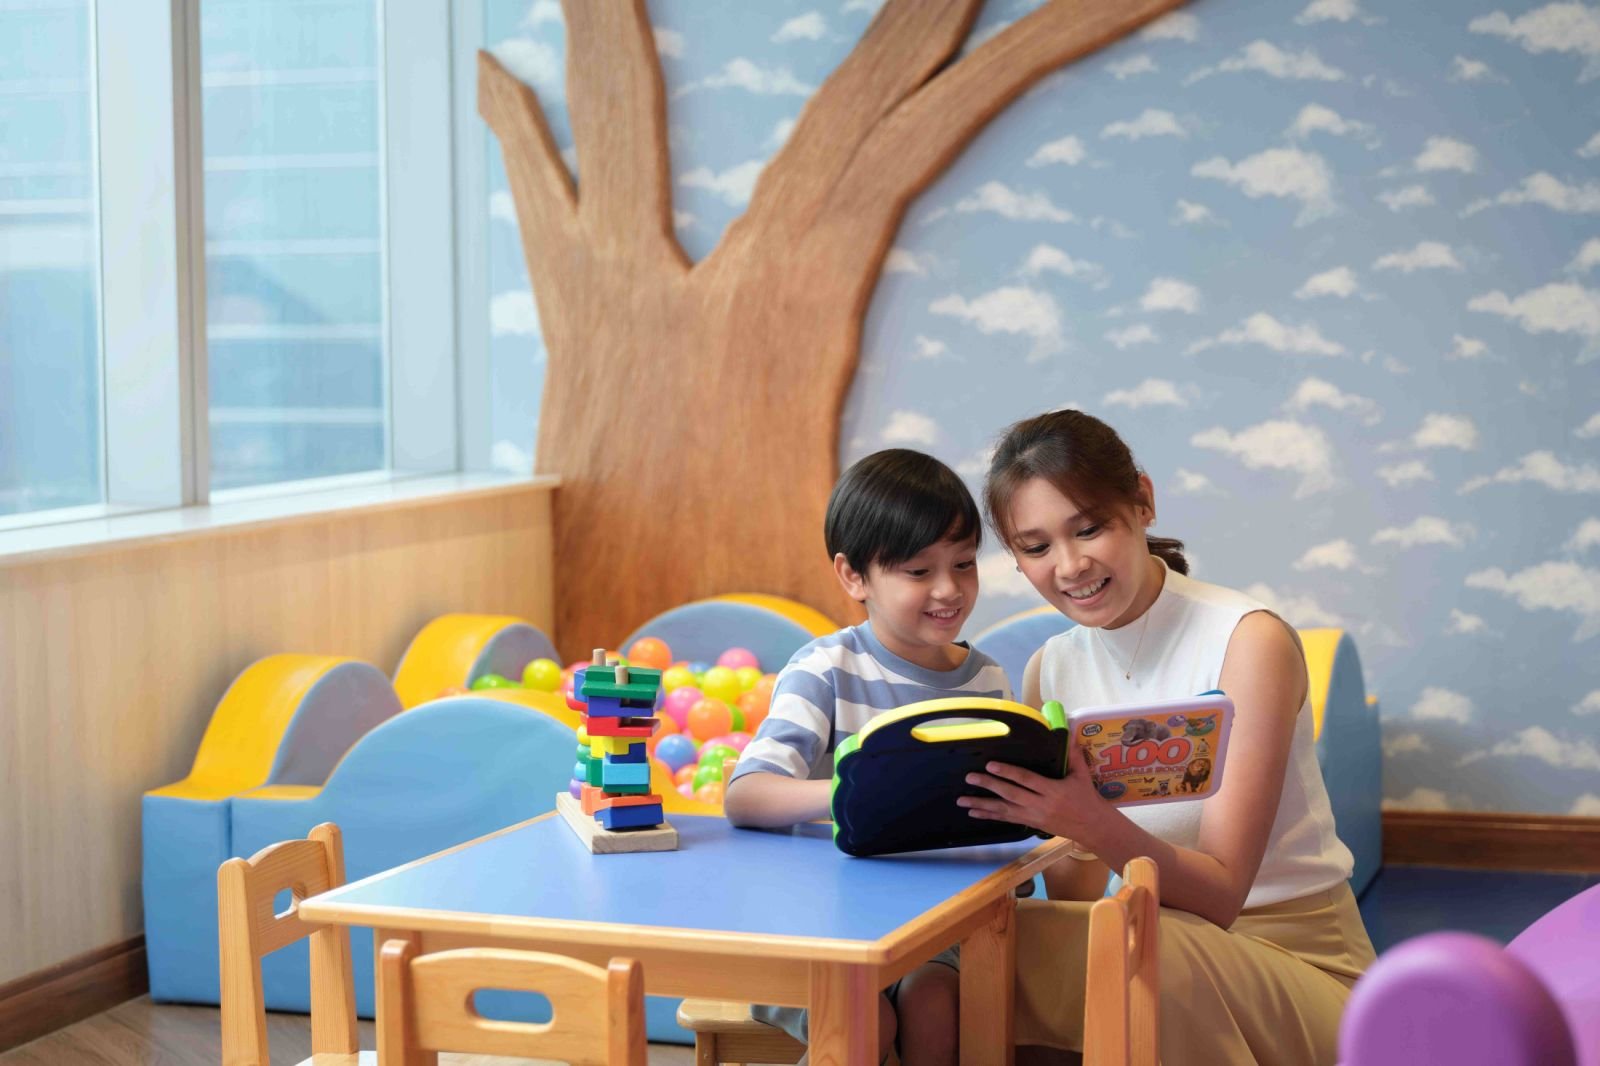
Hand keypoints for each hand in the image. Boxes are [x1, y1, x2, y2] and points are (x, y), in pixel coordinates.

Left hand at [958, 739, 1107, 843]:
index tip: (991, 765)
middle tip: (970, 778)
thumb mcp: (1082, 775)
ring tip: (962, 801)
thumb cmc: (1087, 798)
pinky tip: (975, 813)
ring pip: (1004, 810)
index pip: (1026, 780)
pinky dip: (990, 816)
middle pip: (1010, 794)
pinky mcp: (1030, 824)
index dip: (1008, 772)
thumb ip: (1073, 755)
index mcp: (1052, 791)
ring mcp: (1033, 816)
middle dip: (989, 786)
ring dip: (982, 805)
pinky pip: (1007, 819)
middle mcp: (1040, 805)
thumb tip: (1068, 733)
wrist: (1093, 828)